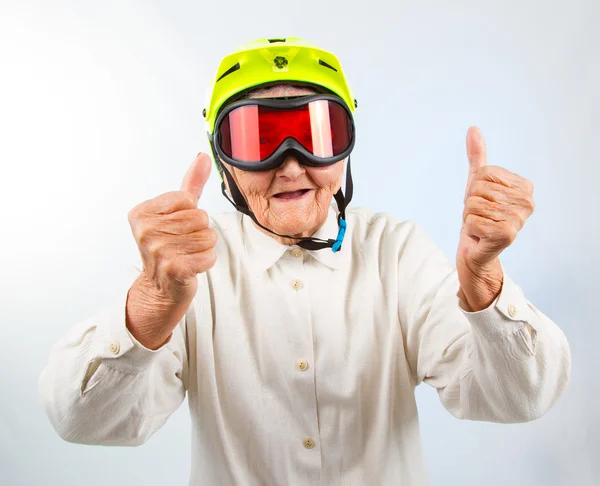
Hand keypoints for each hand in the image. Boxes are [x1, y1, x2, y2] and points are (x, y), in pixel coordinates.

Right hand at [128, 152, 216, 303]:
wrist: (160, 288)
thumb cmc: (170, 245)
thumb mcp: (176, 211)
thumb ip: (191, 184)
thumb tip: (204, 156)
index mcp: (141, 213)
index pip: (188, 200)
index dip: (191, 213)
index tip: (176, 228)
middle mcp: (145, 231)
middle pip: (200, 218)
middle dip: (200, 231)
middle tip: (183, 243)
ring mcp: (158, 251)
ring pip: (208, 236)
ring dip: (205, 247)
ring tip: (188, 254)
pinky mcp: (173, 270)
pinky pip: (209, 256)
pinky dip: (206, 262)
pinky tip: (191, 266)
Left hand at [456, 127, 534, 310]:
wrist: (476, 247)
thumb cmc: (479, 214)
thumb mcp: (477, 182)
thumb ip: (477, 156)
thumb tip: (472, 129)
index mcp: (524, 186)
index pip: (485, 173)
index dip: (475, 187)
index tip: (484, 201)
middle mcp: (527, 202)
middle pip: (478, 189)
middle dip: (471, 203)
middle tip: (480, 216)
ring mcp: (518, 219)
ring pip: (473, 205)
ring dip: (469, 216)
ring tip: (480, 225)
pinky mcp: (506, 235)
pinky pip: (471, 221)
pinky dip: (470, 229)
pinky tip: (480, 236)